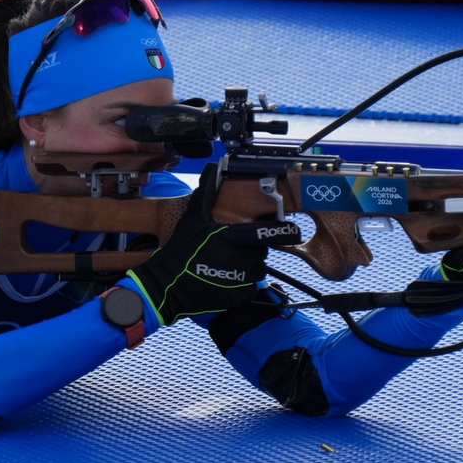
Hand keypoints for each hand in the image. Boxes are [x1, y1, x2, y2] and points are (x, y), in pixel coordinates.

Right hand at [127, 162, 300, 325]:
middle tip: (233, 249)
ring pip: (258, 269)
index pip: (266, 233)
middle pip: (262, 251)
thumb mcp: (193, 218)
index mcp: (232, 237)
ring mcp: (241, 279)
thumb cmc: (182, 250)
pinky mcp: (239, 296)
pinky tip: (225, 280)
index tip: (295, 230)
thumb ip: (207, 192)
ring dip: (249, 266)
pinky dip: (243, 283)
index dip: (284, 231)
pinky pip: (251, 287)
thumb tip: (212, 167)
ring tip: (227, 265)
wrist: (167, 286)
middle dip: (253, 248)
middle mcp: (241, 258)